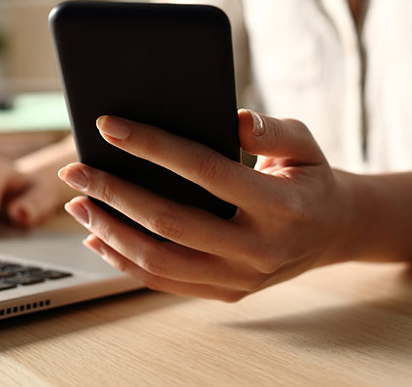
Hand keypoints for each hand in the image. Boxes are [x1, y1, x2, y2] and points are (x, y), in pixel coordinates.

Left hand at [57, 110, 363, 301]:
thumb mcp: (305, 143)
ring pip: (160, 260)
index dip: (153, 147)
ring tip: (77, 202)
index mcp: (280, 205)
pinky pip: (165, 281)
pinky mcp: (227, 293)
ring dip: (110, 231)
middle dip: (114, 192)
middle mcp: (260, 248)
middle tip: (76, 169)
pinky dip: (124, 261)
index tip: (109, 125)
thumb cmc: (309, 177)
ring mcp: (242, 278)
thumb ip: (272, 130)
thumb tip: (233, 119)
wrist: (335, 231)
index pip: (205, 171)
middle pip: (170, 222)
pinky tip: (97, 236)